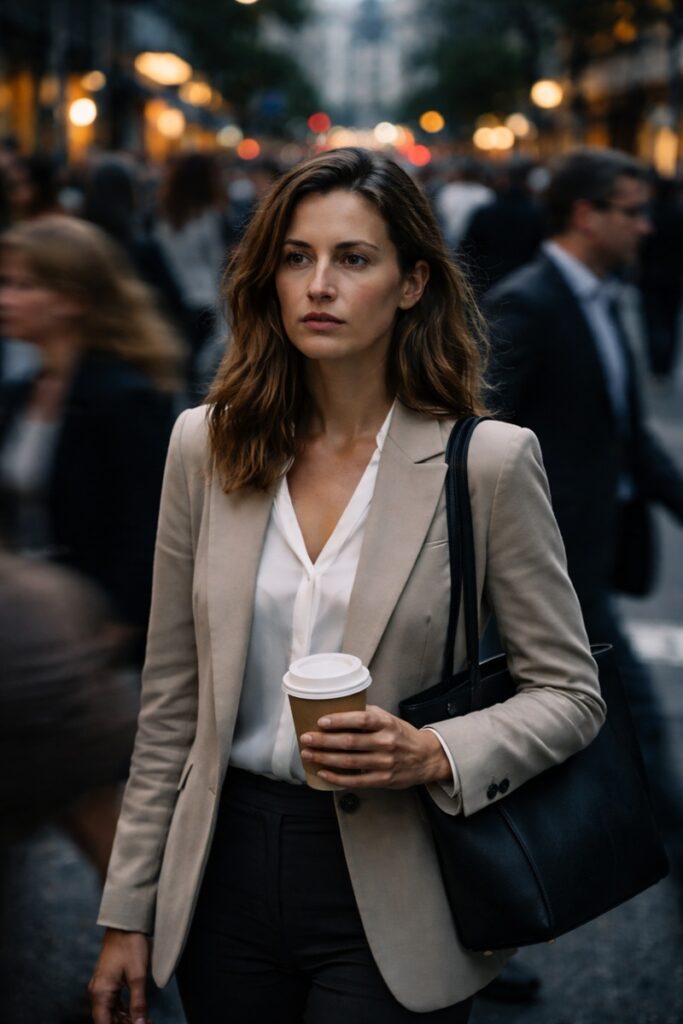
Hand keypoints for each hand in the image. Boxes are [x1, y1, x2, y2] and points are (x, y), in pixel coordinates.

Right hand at [89, 929, 151, 1023]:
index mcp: (101, 993)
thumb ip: (138, 1003)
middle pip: (107, 1020)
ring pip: (111, 1012)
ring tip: (145, 1021)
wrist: (126, 923)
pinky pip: (113, 1002)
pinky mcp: (108, 981)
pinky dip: (124, 1010)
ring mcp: (102, 986)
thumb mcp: (138, 976)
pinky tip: (137, 1013)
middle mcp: (97, 992)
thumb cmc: (131, 946)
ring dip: (125, 1020)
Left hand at [299, 704, 451, 789]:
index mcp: (386, 724)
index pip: (362, 719)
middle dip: (324, 741)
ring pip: (349, 761)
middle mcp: (386, 742)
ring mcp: (384, 763)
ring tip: (308, 754)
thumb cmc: (401, 735)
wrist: (426, 758)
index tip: (321, 721)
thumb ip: (368, 714)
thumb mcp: (389, 719)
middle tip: (306, 738)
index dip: (340, 720)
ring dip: (325, 758)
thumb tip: (338, 707)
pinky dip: (337, 777)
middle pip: (350, 742)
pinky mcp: (382, 779)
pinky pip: (355, 780)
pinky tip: (323, 772)